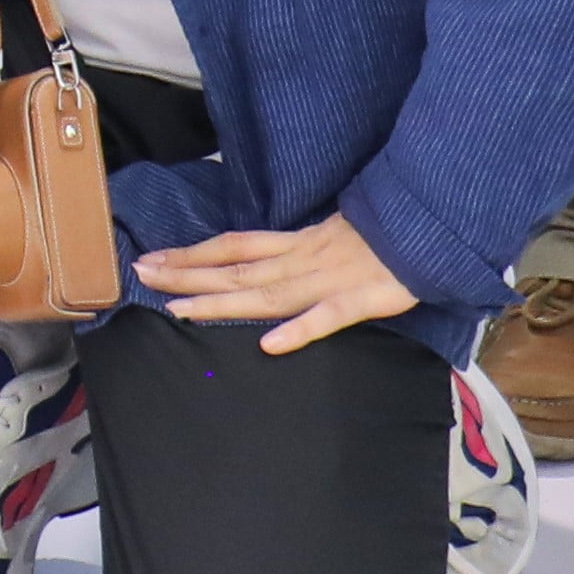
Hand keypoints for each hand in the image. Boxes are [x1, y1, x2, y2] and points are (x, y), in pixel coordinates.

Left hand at [137, 215, 418, 353]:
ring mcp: (331, 279)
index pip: (233, 246)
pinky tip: (269, 344)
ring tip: (179, 309)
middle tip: (141, 276)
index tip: (153, 258)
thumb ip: (295, 249)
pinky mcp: (365, 299)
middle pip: (235, 267)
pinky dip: (300, 329)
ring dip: (221, 301)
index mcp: (296, 243)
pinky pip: (329, 316)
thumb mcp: (330, 235)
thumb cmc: (384, 235)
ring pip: (267, 291)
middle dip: (186, 274)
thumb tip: (255, 258)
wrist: (433, 229)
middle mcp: (303, 259)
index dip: (192, 253)